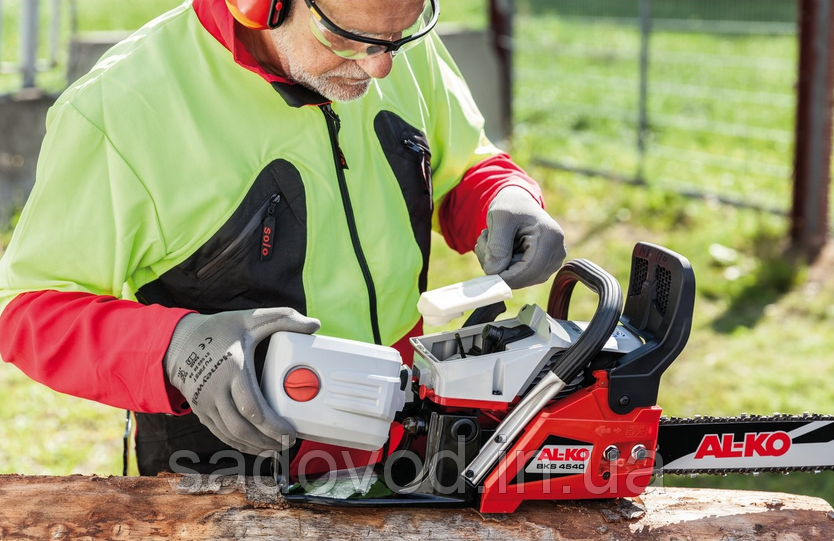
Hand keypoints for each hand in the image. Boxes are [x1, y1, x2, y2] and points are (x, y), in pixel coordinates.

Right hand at [164, 307, 319, 454]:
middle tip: (288, 442)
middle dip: (267, 440)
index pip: (251, 407)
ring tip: (276, 447)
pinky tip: (255, 446)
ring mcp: (206, 403)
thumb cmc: (217, 330)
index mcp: (232, 369)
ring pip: (231, 435)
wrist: (177, 342)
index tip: (290, 430)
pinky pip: (221, 434)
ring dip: (255, 446)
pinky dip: (239, 444)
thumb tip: (314, 324)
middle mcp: (216, 390)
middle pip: (242, 427)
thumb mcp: (249, 319)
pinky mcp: (201, 411)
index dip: (272, 425)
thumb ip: (283, 318)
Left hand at [475, 186, 566, 288]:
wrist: (519, 203)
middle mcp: (557, 252)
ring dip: (499, 267)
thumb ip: (497, 245)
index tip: (486, 267)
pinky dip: (504, 268)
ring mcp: (552, 262)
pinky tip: (498, 250)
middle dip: (500, 268)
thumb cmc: (511, 206)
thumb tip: (494, 272)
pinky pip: (520, 278)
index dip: (507, 275)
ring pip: (521, 280)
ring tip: (489, 242)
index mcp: (550, 237)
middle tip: (483, 244)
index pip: (530, 269)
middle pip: (526, 278)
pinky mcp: (544, 268)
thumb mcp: (499, 217)